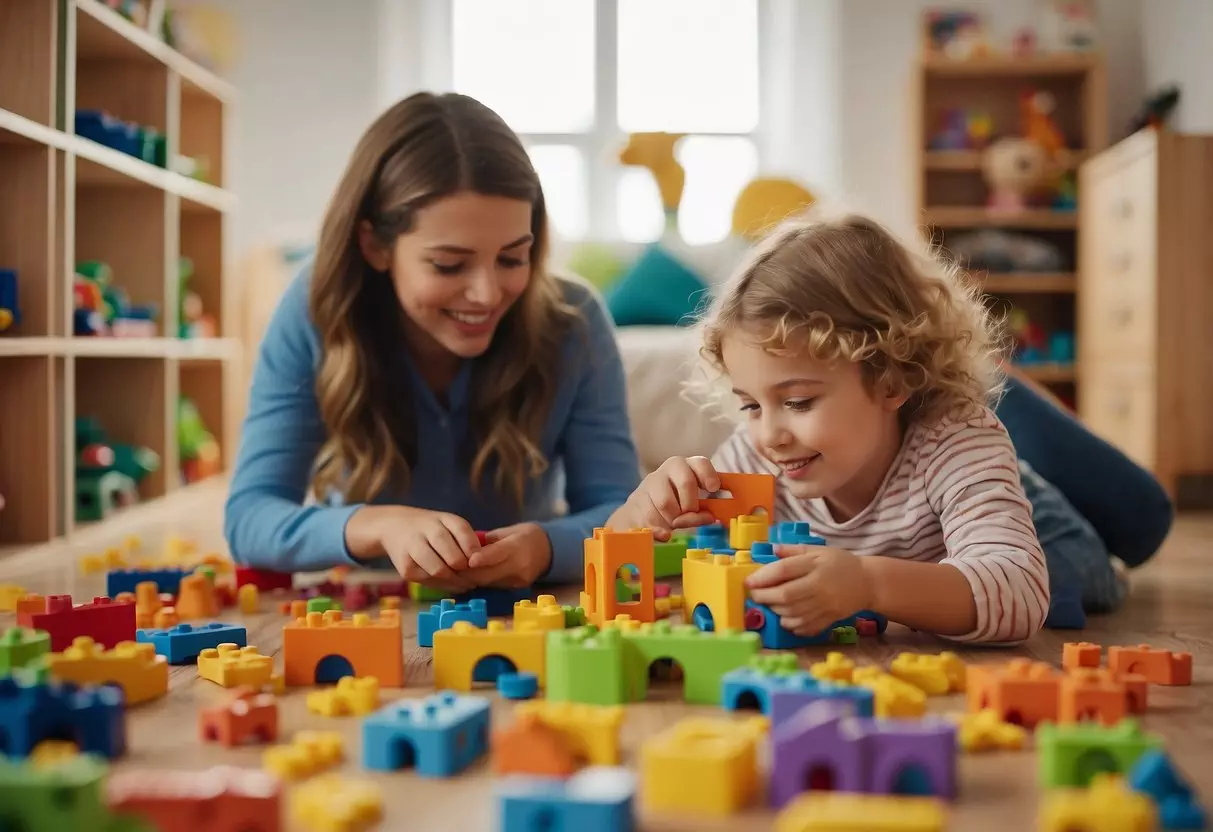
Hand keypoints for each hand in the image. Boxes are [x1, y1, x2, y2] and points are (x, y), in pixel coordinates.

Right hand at [350, 505, 479, 591]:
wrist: (394, 527)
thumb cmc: (431, 527)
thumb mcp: (449, 523)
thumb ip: (466, 538)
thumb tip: (480, 562)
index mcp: (442, 519)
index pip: (462, 532)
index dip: (474, 551)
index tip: (480, 561)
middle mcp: (425, 532)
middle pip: (453, 557)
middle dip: (467, 570)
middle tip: (476, 577)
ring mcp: (412, 550)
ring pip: (440, 571)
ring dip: (457, 581)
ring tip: (468, 584)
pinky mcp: (405, 569)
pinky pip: (429, 582)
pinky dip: (445, 586)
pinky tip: (454, 584)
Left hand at [464, 523, 551, 587]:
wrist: (548, 550)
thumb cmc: (524, 536)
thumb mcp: (506, 532)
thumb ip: (487, 542)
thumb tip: (465, 550)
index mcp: (517, 546)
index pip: (497, 554)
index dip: (481, 559)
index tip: (466, 561)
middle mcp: (519, 565)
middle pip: (489, 574)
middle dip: (469, 573)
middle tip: (452, 569)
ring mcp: (518, 580)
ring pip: (489, 583)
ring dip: (472, 580)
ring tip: (457, 574)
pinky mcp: (517, 588)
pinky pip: (494, 586)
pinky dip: (482, 582)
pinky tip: (472, 578)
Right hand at [606, 456, 720, 541]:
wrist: (639, 513)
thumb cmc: (675, 506)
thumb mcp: (691, 505)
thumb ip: (702, 511)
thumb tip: (709, 517)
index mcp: (686, 467)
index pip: (700, 463)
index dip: (708, 475)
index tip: (713, 489)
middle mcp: (667, 471)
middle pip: (686, 482)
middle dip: (691, 504)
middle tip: (689, 514)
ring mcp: (649, 484)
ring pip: (666, 503)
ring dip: (674, 519)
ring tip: (673, 523)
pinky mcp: (635, 502)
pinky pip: (650, 518)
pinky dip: (659, 530)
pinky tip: (663, 534)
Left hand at [745, 545, 873, 635]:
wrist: (868, 583)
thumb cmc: (841, 564)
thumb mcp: (819, 551)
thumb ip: (794, 550)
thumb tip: (772, 549)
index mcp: (816, 565)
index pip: (784, 571)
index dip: (763, 577)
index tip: (749, 581)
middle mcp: (820, 587)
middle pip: (786, 595)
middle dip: (764, 597)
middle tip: (754, 594)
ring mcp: (825, 606)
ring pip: (792, 613)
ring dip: (775, 611)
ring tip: (769, 604)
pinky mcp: (829, 620)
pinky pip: (804, 627)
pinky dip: (790, 625)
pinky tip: (785, 617)